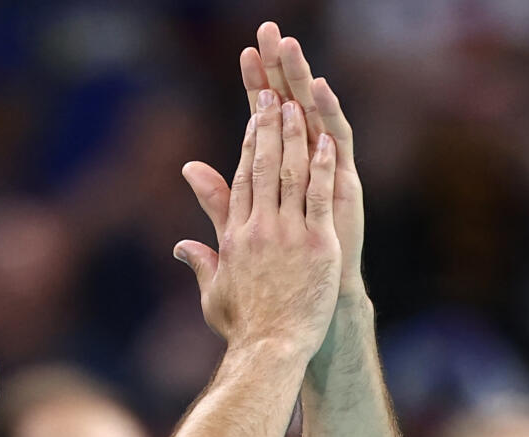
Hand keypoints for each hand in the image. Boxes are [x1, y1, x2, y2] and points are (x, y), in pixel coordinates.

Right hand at [175, 87, 340, 357]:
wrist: (270, 350)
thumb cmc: (244, 328)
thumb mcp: (214, 293)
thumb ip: (201, 262)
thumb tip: (180, 247)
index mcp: (235, 239)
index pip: (241, 181)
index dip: (248, 146)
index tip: (253, 120)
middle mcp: (259, 229)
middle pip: (263, 167)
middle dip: (268, 128)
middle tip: (272, 96)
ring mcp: (289, 235)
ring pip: (291, 174)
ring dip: (294, 137)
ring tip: (298, 106)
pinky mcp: (318, 245)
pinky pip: (319, 197)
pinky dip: (322, 167)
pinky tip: (326, 142)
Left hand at [238, 23, 364, 298]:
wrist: (314, 314)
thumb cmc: (280, 281)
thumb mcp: (239, 243)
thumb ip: (216, 211)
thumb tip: (185, 193)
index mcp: (281, 179)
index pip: (264, 123)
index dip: (256, 89)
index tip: (245, 54)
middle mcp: (307, 171)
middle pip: (290, 110)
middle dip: (279, 72)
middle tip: (273, 32)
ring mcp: (327, 177)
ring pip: (313, 119)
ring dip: (302, 83)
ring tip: (290, 48)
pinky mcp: (343, 188)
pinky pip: (337, 146)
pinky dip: (329, 117)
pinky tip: (318, 90)